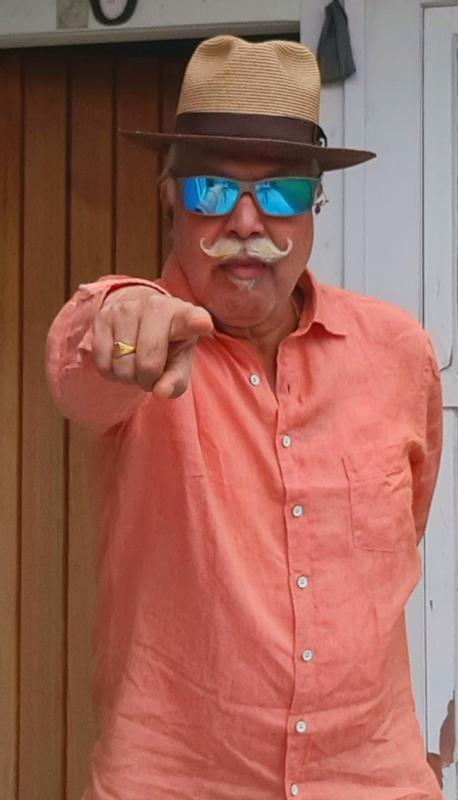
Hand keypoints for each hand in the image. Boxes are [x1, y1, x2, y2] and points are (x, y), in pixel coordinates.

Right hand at [92, 286, 213, 397]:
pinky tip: (120, 362)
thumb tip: (160, 392)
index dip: (196, 322)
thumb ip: (176, 380)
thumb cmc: (168, 343)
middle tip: (151, 376)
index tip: (203, 324)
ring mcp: (126, 309)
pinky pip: (103, 362)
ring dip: (128, 378)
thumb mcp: (180, 360)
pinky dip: (111, 373)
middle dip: (148, 380)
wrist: (139, 315)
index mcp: (183, 315)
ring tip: (135, 366)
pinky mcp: (103, 317)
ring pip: (122, 365)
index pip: (190, 319)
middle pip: (148, 362)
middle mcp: (155, 306)